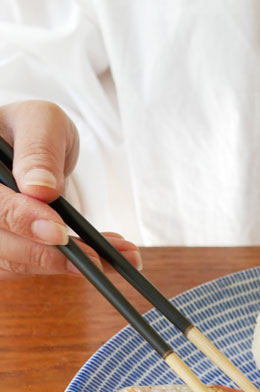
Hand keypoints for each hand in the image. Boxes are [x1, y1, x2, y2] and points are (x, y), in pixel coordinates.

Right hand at [0, 100, 140, 278]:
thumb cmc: (34, 131)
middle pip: (2, 244)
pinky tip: (106, 259)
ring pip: (18, 263)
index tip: (58, 231)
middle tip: (98, 258)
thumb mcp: (41, 122)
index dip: (21, 219)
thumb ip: (39, 150)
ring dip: (68, 266)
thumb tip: (40, 189)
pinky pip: (33, 268)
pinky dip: (71, 266)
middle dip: (51, 255)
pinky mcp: (7, 252)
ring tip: (116, 258)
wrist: (33, 149)